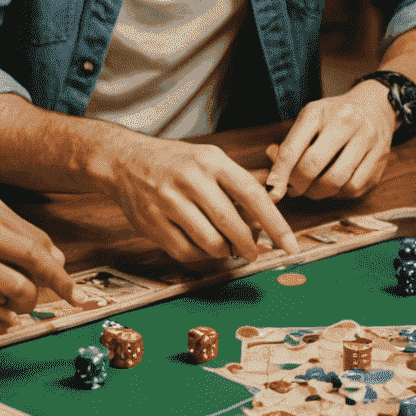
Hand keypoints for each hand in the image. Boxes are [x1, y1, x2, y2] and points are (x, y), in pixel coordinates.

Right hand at [0, 191, 75, 335]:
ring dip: (25, 305)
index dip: (56, 263)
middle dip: (59, 285)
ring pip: (19, 292)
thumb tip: (50, 256)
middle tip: (70, 298)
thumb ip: (3, 227)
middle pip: (37, 263)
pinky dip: (3, 322)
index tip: (66, 278)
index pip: (38, 238)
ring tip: (17, 306)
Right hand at [105, 138, 298, 264]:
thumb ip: (237, 186)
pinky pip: (185, 252)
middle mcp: (191, 179)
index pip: (253, 194)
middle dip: (250, 245)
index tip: (290, 245)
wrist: (126, 160)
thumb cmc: (177, 163)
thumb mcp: (209, 159)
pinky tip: (201, 246)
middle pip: (232, 224)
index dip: (275, 223)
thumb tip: (267, 222)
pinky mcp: (152, 222)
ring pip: (210, 242)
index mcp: (212, 161)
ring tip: (226, 247)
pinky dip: (199, 256)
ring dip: (225, 252)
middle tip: (255, 253)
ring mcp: (169, 201)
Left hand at [263, 80, 394, 200]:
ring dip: (319, 192)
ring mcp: (366, 138)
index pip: (292, 148)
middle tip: (294, 189)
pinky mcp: (380, 156)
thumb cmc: (333, 117)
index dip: (279, 174)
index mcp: (318, 111)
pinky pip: (354, 187)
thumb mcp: (308, 121)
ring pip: (335, 180)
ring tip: (313, 188)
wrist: (374, 106)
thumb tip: (273, 176)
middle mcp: (344, 121)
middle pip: (313, 165)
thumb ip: (290, 146)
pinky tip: (336, 184)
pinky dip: (340, 193)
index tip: (273, 190)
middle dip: (299, 185)